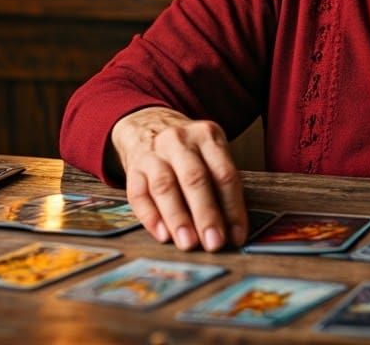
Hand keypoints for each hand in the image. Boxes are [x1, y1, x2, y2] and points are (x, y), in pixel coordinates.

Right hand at [110, 107, 248, 251]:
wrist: (147, 125)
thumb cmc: (188, 149)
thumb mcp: (209, 151)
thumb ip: (220, 183)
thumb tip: (232, 229)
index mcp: (206, 136)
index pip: (224, 174)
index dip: (233, 208)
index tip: (236, 236)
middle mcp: (179, 141)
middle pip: (195, 179)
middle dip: (206, 214)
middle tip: (214, 243)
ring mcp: (153, 153)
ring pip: (165, 186)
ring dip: (178, 218)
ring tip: (188, 243)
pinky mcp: (133, 168)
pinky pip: (139, 194)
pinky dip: (151, 217)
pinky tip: (162, 235)